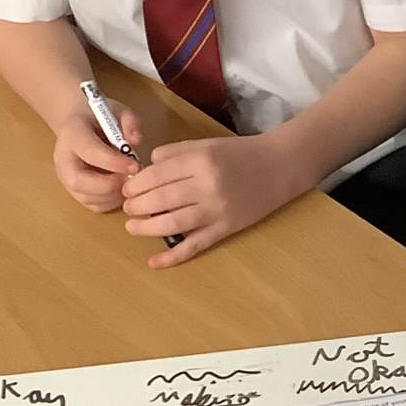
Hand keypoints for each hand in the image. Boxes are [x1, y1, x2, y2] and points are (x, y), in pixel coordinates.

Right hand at [52, 101, 144, 211]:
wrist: (78, 124)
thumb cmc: (99, 117)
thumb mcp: (117, 109)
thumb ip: (130, 121)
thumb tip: (137, 140)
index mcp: (73, 135)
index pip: (89, 152)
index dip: (113, 162)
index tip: (135, 166)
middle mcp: (63, 159)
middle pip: (79, 181)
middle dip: (109, 185)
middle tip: (132, 179)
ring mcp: (65, 178)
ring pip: (86, 197)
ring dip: (112, 195)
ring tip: (129, 182)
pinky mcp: (73, 191)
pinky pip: (91, 205)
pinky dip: (110, 202)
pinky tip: (122, 189)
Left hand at [119, 131, 300, 267]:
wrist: (279, 167)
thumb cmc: (241, 153)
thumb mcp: (206, 144)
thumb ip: (175, 152)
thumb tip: (146, 168)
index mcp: (201, 160)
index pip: (157, 174)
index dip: (136, 184)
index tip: (126, 188)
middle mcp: (208, 185)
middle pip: (161, 199)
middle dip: (136, 205)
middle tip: (127, 207)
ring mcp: (217, 210)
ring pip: (173, 224)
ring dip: (146, 228)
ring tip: (132, 226)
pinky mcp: (226, 228)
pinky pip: (196, 245)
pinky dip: (173, 256)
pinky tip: (154, 262)